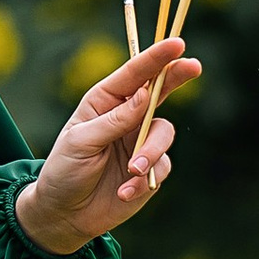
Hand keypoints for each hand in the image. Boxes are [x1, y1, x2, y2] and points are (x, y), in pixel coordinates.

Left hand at [14, 40, 198, 256]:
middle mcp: (127, 116)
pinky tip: (123, 193)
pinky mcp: (150, 170)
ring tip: (132, 172)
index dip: (156, 58)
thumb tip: (144, 96)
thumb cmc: (65, 171)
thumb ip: (114, 120)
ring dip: (151, 152)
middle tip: (193, 66)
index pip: (134, 75)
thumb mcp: (81, 142)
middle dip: (176, 77)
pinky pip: (161, 168)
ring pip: (164, 134)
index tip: (177, 44)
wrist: (65, 214)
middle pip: (160, 91)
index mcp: (105, 101)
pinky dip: (144, 181)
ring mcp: (141, 142)